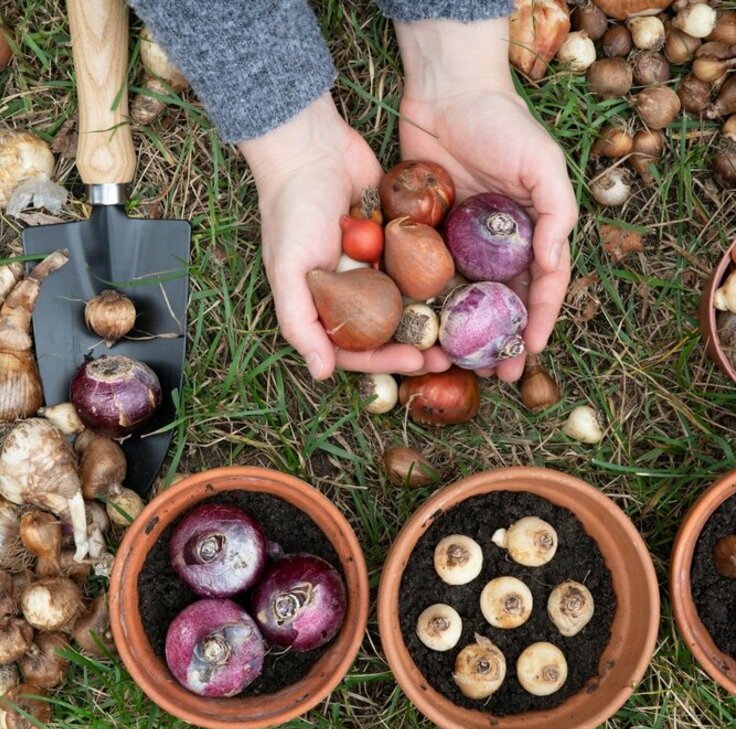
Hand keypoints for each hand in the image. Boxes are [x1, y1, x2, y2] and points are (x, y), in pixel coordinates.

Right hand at [239, 94, 450, 379]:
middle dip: (417, 347)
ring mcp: (376, 266)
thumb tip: (321, 374)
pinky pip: (419, 266)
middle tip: (448, 357)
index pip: (356, 347)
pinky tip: (465, 291)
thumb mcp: (288, 271)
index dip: (385, 360)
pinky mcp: (397, 240)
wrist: (312, 148)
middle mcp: (352, 291)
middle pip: (388, 331)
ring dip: (433, 319)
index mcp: (325, 305)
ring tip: (462, 331)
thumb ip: (300, 323)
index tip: (415, 362)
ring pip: (409, 303)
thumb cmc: (292, 211)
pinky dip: (438, 280)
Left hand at [394, 18, 577, 381]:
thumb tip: (554, 263)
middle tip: (496, 374)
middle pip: (503, 302)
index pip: (542, 286)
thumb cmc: (502, 123)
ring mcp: (462, 242)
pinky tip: (425, 329)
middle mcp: (498, 244)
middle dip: (502, 340)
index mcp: (532, 231)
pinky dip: (431, 305)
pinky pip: (430, 277)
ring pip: (467, 298)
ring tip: (460, 364)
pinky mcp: (428, 236)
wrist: (445, 92)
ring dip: (466, 333)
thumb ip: (556, 213)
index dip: (539, 321)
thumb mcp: (542, 163)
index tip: (529, 352)